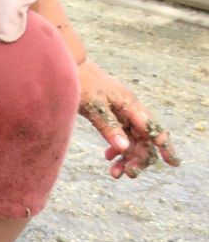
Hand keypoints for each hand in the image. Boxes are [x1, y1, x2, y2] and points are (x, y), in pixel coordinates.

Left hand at [77, 60, 179, 178]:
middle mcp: (129, 109)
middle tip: (128, 174)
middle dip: (139, 159)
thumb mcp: (94, 106)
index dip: (165, 146)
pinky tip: (108, 157)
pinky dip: (116, 148)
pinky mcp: (110, 114)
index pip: (153, 129)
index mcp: (130, 105)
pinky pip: (119, 135)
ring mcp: (120, 112)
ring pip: (131, 140)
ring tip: (115, 173)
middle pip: (142, 139)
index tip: (173, 163)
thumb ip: (109, 126)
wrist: (68, 67)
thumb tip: (124, 148)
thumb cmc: (81, 83)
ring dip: (126, 157)